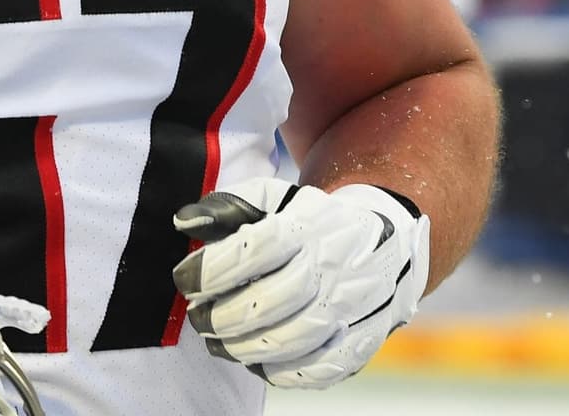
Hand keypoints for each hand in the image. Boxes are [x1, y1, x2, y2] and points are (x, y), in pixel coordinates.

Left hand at [171, 179, 429, 388]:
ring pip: (296, 340)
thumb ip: (227, 205)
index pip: (259, 247)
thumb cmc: (312, 222)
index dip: (215, 267)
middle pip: (274, 300)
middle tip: (199, 318)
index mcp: (309, 224)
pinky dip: (283, 372)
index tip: (184, 278)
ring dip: (246, 348)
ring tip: (219, 342)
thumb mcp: (275, 197)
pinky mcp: (362, 340)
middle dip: (225, 315)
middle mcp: (335, 265)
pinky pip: (321, 369)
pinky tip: (259, 361)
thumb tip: (184, 222)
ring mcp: (353, 307)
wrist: (384, 243)